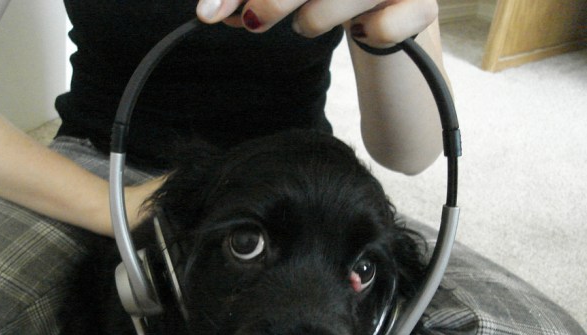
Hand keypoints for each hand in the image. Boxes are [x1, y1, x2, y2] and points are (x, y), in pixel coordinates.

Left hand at [196, 0, 437, 44]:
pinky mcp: (421, 5)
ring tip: (310, 23)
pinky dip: (369, 36)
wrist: (396, 10)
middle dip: (272, 0)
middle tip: (251, 22)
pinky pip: (383, 28)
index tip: (209, 14)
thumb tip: (209, 13)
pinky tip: (362, 30)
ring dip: (313, 21)